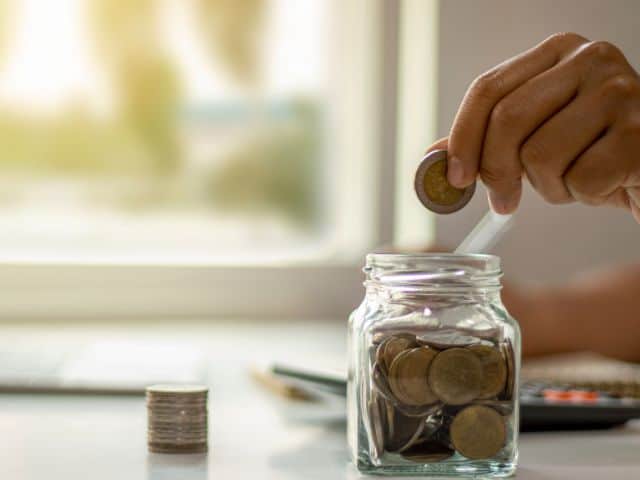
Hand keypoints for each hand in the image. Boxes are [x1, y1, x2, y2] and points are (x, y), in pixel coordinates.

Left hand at [430, 33, 639, 221]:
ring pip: (541, 155)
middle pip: (507, 120)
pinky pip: (581, 180)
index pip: (487, 89)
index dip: (461, 138)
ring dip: (548, 186)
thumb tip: (433, 155)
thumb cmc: (591, 149)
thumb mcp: (536, 135)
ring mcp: (620, 93)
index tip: (455, 177)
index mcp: (557, 52)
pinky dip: (581, 195)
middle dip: (495, 170)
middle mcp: (590, 60)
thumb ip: (486, 138)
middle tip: (502, 200)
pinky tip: (601, 184)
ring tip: (571, 180)